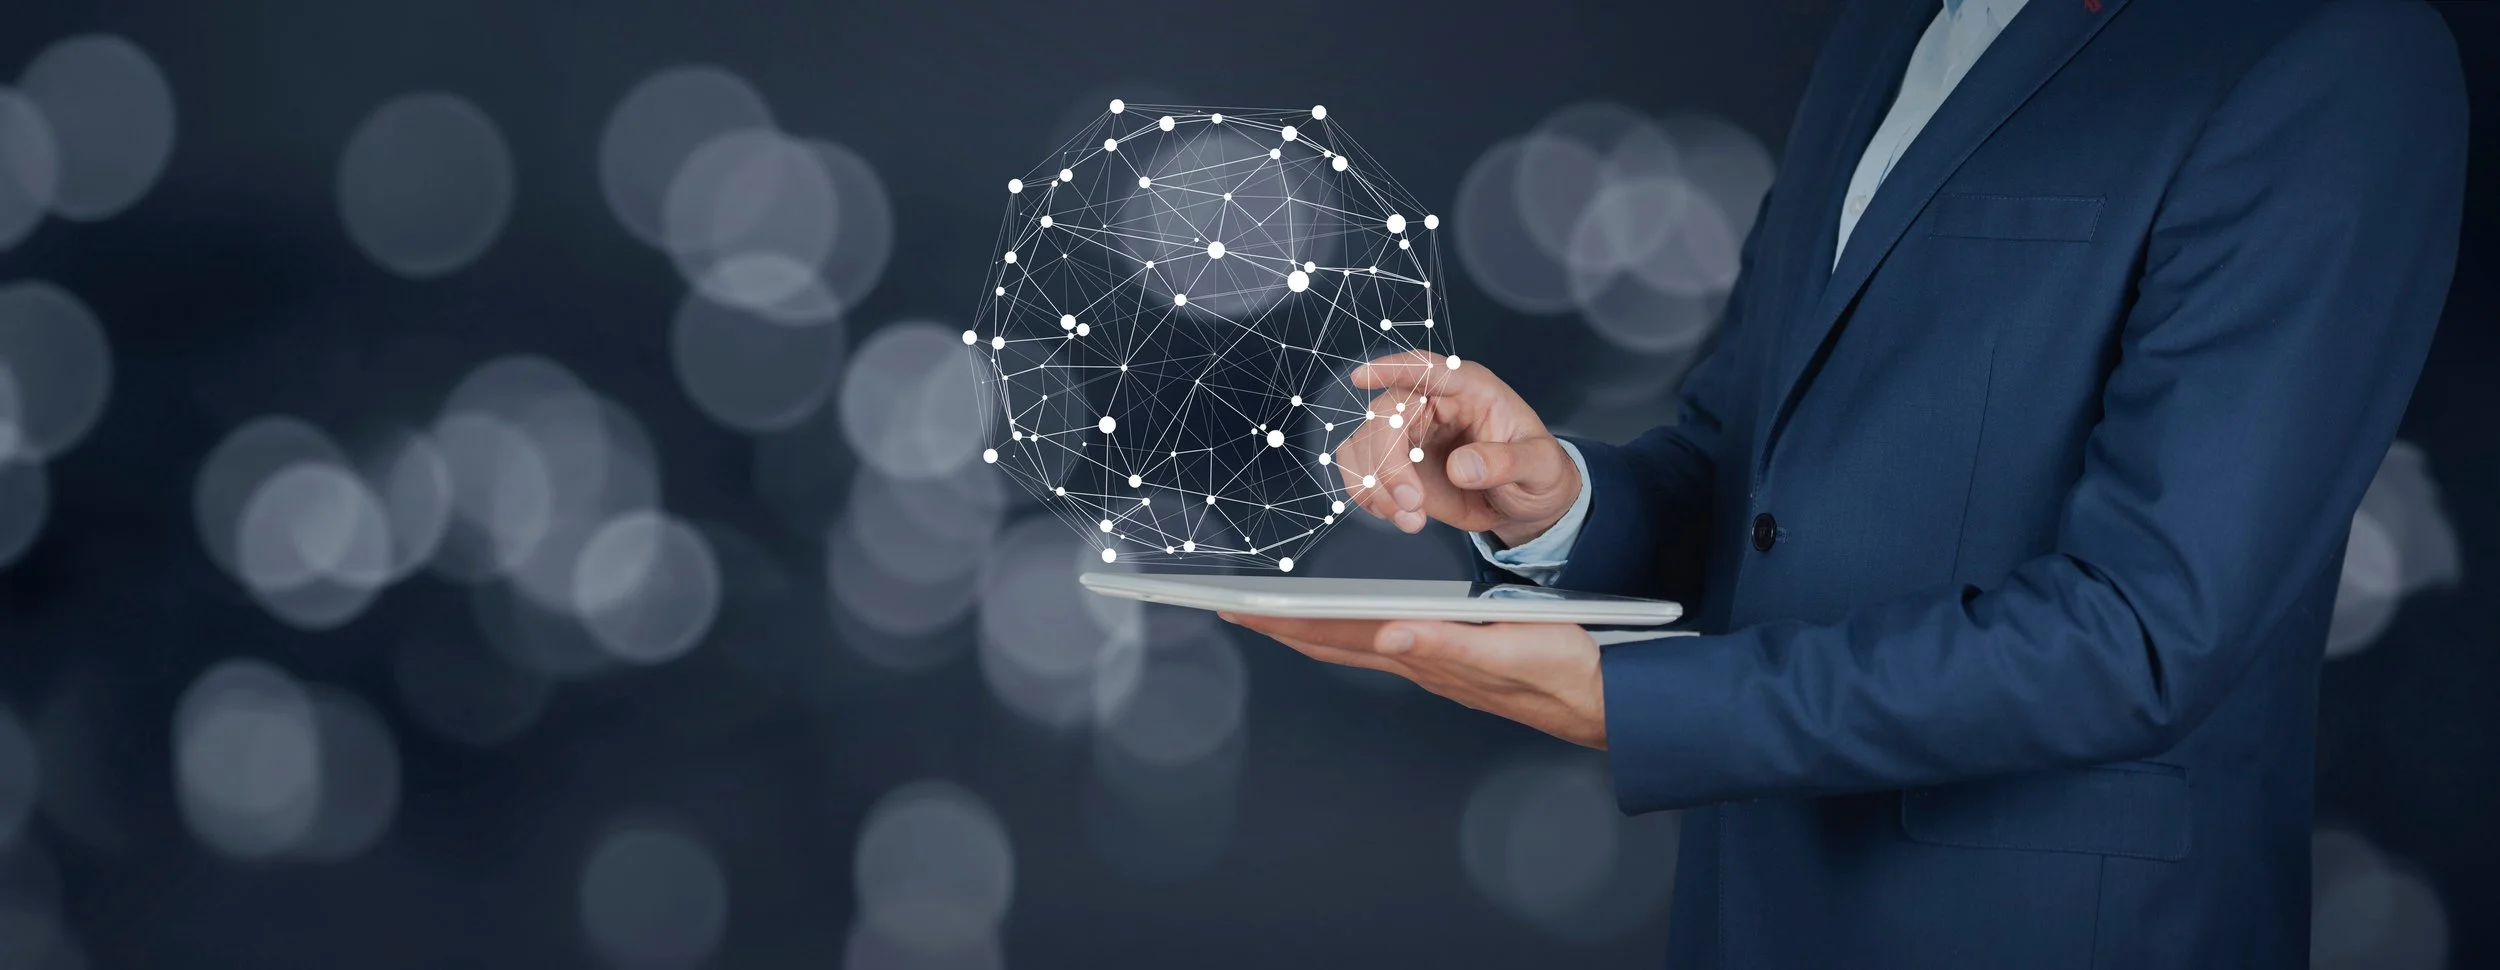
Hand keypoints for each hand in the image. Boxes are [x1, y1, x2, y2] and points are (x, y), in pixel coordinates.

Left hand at [1220, 613, 1606, 748]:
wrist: (1605, 699)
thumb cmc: (1564, 670)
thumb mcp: (1509, 647)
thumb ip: (1447, 643)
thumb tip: (1388, 636)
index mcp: (1427, 656)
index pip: (1339, 635)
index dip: (1286, 621)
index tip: (1240, 607)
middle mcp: (1421, 662)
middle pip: (1333, 642)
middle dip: (1280, 624)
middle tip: (1231, 607)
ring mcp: (1434, 664)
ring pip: (1354, 645)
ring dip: (1308, 628)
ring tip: (1270, 614)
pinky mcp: (1451, 659)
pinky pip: (1383, 645)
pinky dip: (1349, 633)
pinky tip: (1344, 626)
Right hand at [1333, 351, 1578, 545]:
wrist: (1524, 504)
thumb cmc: (1536, 471)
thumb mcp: (1540, 466)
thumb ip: (1507, 462)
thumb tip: (1462, 466)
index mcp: (1469, 389)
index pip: (1428, 369)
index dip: (1394, 369)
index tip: (1362, 377)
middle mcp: (1432, 404)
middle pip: (1385, 415)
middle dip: (1388, 462)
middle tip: (1411, 503)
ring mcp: (1408, 434)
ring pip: (1363, 444)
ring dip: (1375, 486)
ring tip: (1411, 518)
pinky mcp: (1394, 464)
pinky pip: (1360, 470)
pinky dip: (1368, 495)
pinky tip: (1398, 514)